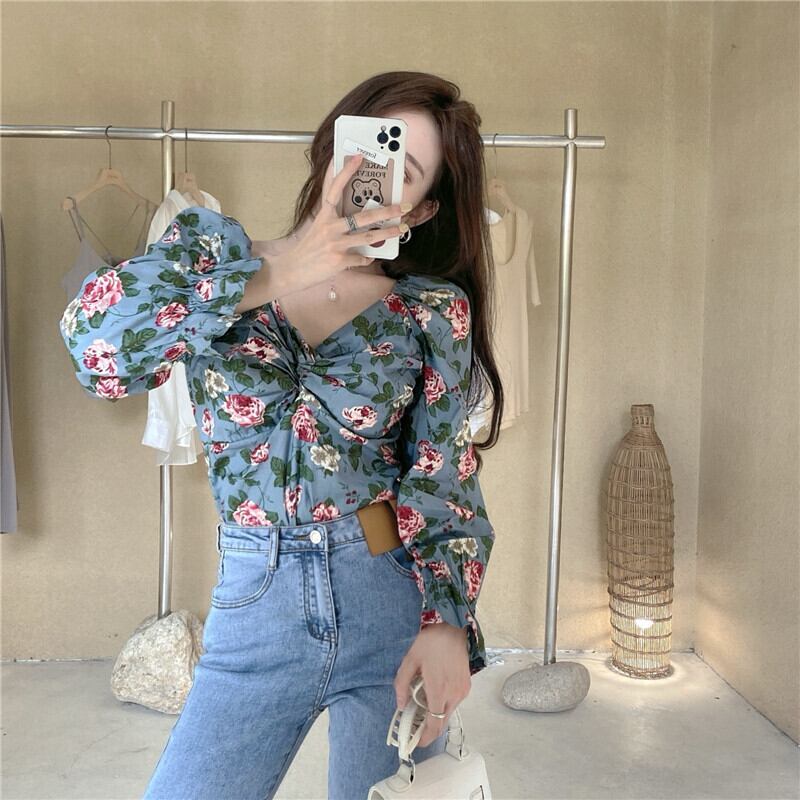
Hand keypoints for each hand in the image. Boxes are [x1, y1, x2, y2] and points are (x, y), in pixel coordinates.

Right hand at [278, 153, 409, 284]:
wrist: (293, 271)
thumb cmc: (309, 249)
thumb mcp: (319, 229)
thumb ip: (336, 221)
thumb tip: (357, 218)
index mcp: (324, 216)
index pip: (335, 189)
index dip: (346, 172)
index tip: (359, 157)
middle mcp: (329, 228)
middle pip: (363, 216)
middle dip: (387, 211)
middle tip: (404, 206)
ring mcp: (335, 244)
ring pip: (368, 237)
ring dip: (388, 233)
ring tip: (402, 229)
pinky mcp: (338, 260)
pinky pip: (361, 258)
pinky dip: (368, 258)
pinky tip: (370, 257)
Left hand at [393, 622, 470, 747]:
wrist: (452, 627)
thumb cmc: (431, 642)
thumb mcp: (410, 661)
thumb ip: (402, 685)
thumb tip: (400, 705)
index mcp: (439, 690)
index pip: (434, 725)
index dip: (425, 737)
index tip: (416, 741)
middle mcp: (454, 694)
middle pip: (442, 722)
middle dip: (428, 728)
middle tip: (414, 723)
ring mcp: (462, 690)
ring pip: (448, 712)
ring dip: (435, 714)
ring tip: (421, 703)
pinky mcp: (466, 685)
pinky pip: (453, 702)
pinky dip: (443, 704)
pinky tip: (433, 692)